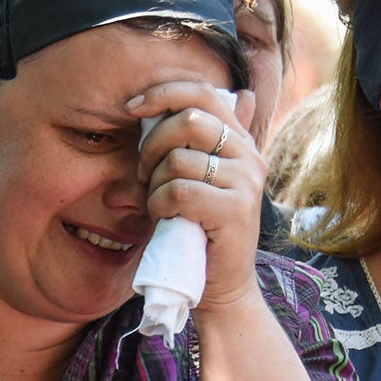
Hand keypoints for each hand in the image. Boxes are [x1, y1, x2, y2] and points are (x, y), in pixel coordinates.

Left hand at [131, 81, 266, 312]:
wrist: (222, 287)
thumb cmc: (201, 232)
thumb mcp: (202, 180)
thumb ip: (206, 142)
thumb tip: (246, 95)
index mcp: (240, 142)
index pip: (203, 93)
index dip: (162, 93)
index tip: (131, 108)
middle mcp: (249, 156)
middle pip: (187, 119)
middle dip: (151, 144)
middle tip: (142, 173)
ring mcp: (245, 183)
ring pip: (178, 160)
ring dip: (154, 183)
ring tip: (158, 203)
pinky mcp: (235, 210)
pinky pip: (179, 191)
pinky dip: (159, 204)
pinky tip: (164, 218)